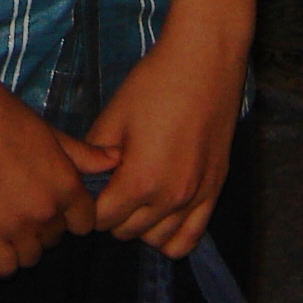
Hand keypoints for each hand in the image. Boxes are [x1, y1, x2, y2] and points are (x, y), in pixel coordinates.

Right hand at [0, 71, 118, 276]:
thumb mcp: (49, 132)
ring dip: (20, 243)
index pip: (84, 224)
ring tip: (1, 216)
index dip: (68, 216)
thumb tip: (116, 159)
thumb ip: (83, 154)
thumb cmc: (2, 113)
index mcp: (67, 185)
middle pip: (55, 239)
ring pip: (30, 257)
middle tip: (17, 202)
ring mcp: (17, 226)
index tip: (49, 203)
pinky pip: (4, 268)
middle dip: (41, 226)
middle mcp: (48, 211)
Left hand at [85, 29, 244, 258]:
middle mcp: (170, 198)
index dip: (90, 204)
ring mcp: (196, 198)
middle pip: (127, 232)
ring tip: (136, 197)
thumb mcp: (113, 117)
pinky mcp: (215, 190)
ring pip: (157, 240)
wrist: (204, 63)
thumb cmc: (154, 84)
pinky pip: (190, 238)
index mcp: (140, 181)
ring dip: (140, 225)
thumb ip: (95, 157)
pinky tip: (161, 213)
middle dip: (112, 214)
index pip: (101, 219)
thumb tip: (88, 181)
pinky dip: (170, 236)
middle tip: (111, 185)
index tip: (91, 186)